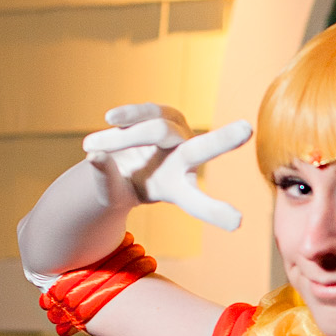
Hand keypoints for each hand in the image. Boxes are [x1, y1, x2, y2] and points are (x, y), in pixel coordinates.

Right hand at [82, 104, 252, 231]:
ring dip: (119, 140)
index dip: (214, 212)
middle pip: (201, 150)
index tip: (238, 223)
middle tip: (246, 129)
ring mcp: (175, 133)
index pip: (196, 201)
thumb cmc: (121, 184)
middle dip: (222, 140)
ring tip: (89, 146)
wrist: (119, 161)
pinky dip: (128, 115)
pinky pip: (145, 112)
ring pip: (154, 131)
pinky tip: (111, 117)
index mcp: (177, 188)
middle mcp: (184, 159)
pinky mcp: (162, 113)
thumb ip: (104, 179)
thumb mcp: (110, 193)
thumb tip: (96, 159)